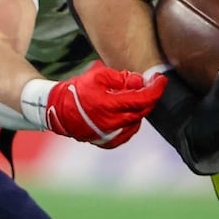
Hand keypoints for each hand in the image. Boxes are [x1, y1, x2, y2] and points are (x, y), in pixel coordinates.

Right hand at [44, 66, 166, 147]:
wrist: (57, 110)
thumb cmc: (78, 90)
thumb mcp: (99, 76)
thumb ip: (122, 78)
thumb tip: (141, 82)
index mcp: (109, 105)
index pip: (142, 98)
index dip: (156, 88)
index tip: (161, 79)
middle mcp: (111, 123)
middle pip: (142, 110)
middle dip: (149, 97)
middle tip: (150, 84)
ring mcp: (110, 135)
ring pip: (136, 121)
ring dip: (139, 108)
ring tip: (132, 96)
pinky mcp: (108, 142)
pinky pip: (128, 132)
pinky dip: (131, 121)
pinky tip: (125, 111)